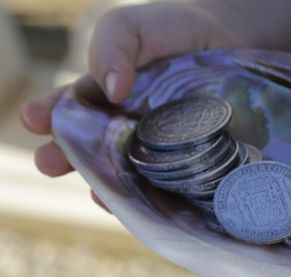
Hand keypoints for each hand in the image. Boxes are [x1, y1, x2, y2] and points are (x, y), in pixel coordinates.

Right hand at [21, 2, 245, 205]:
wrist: (226, 40)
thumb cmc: (169, 32)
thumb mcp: (131, 27)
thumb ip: (111, 48)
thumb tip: (111, 89)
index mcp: (100, 98)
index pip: (67, 111)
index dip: (47, 116)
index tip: (33, 120)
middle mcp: (122, 128)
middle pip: (90, 150)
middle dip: (66, 158)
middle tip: (47, 163)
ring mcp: (154, 148)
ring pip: (126, 174)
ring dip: (108, 186)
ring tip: (96, 192)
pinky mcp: (187, 161)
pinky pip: (167, 184)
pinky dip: (156, 197)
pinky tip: (146, 202)